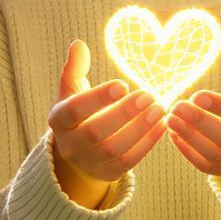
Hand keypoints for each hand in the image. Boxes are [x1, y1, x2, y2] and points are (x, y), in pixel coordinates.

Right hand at [48, 39, 167, 186]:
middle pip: (96, 132)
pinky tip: (162, 124)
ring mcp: (88, 163)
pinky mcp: (108, 174)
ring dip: (140, 128)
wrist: (79, 151)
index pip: (74, 110)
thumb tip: (79, 44)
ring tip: (159, 108)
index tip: (123, 84)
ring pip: (115, 150)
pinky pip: (129, 162)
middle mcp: (70, 145)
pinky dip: (147, 143)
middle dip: (125, 113)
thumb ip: (75, 68)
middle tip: (149, 95)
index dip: (97, 98)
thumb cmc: (79, 113)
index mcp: (58, 120)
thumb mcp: (71, 91)